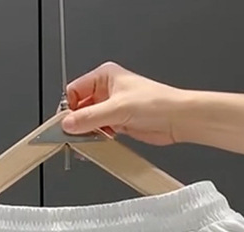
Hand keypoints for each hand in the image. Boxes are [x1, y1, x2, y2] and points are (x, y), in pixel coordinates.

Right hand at [62, 61, 189, 145]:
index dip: (69, 108)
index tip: (66, 124)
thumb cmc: (157, 103)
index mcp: (105, 76)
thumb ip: (90, 118)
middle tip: (75, 135)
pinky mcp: (119, 124)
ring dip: (87, 132)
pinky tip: (98, 143)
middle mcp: (107, 91)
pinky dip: (97, 139)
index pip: (74, 91)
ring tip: (88, 140)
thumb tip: (68, 124)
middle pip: (80, 108)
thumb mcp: (117, 109)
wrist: (177, 119)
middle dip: (77, 122)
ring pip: (89, 121)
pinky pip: (100, 132)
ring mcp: (113, 108)